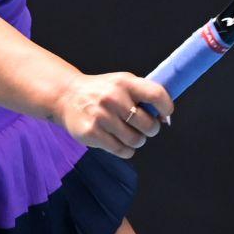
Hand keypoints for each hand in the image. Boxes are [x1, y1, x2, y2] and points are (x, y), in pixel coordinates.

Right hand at [54, 72, 173, 158]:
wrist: (67, 96)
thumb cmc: (102, 91)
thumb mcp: (121, 83)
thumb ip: (143, 95)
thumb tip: (164, 117)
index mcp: (125, 82)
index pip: (156, 94)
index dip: (166, 107)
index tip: (164, 114)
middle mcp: (113, 98)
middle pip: (148, 125)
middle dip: (150, 129)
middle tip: (142, 127)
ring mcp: (101, 116)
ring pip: (136, 140)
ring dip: (137, 140)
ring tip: (128, 133)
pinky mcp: (91, 132)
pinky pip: (121, 150)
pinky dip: (125, 150)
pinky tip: (119, 141)